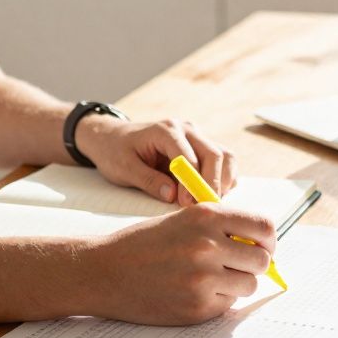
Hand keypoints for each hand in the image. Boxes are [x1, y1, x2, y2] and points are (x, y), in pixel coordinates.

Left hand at [74, 116, 237, 204]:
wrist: (112, 138)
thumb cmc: (116, 152)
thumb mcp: (124, 169)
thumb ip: (148, 181)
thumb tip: (172, 196)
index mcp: (166, 130)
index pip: (191, 157)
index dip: (193, 183)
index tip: (187, 205)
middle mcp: (187, 129)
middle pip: (215, 154)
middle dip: (213, 185)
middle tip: (202, 209)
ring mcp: (196, 136)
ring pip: (225, 157)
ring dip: (223, 182)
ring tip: (207, 203)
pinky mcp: (201, 147)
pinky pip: (223, 162)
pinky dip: (223, 179)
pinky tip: (208, 195)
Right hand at [80, 204, 275, 324]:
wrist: (104, 271)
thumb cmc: (143, 244)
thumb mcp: (182, 221)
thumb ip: (220, 228)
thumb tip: (262, 245)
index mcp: (206, 216)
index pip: (264, 227)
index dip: (268, 240)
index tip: (262, 246)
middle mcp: (208, 244)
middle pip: (262, 260)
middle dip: (254, 265)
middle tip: (238, 267)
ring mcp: (203, 278)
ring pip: (249, 285)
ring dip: (237, 284)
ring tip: (211, 280)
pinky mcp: (197, 306)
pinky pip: (228, 305)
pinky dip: (218, 301)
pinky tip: (193, 292)